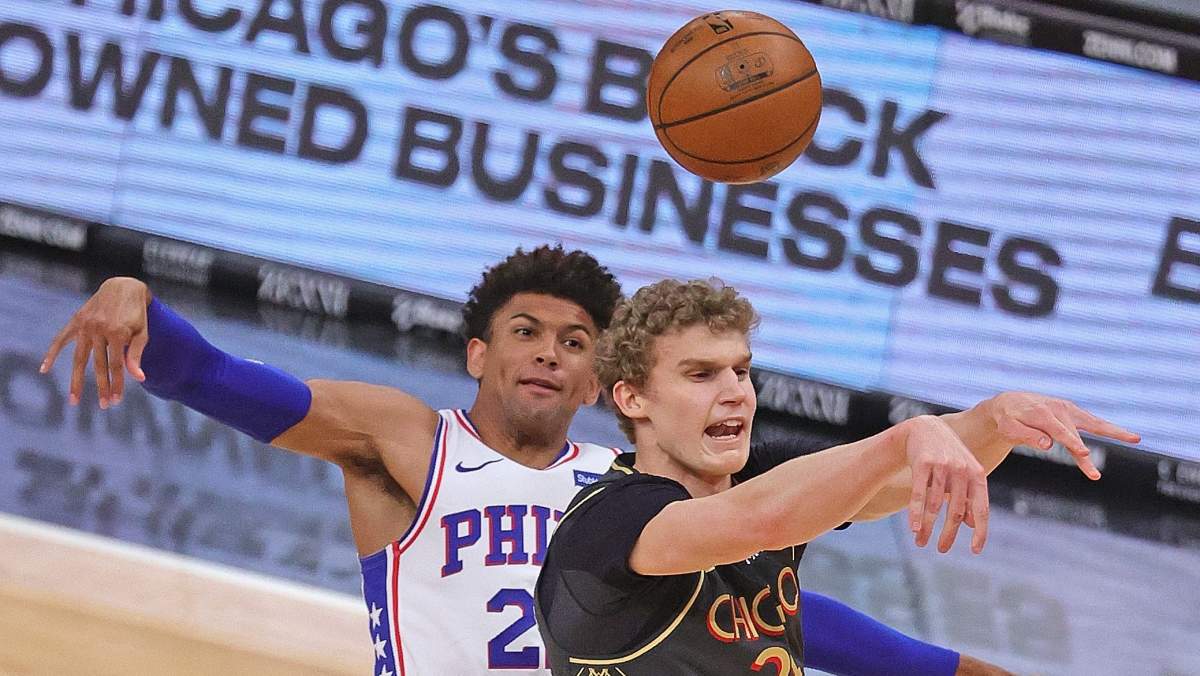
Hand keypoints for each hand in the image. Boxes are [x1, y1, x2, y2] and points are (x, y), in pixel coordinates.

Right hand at [40, 277, 151, 408]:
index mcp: (117, 333)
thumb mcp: (142, 332)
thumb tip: (139, 379)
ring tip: (74, 399)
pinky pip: (61, 339)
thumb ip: (136, 355)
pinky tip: (44, 369)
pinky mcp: (76, 321)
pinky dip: (52, 353)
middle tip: (104, 405)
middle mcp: (99, 330)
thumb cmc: (137, 313)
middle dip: (102, 387)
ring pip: (79, 358)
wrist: (124, 287)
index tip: (116, 400)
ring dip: (77, 380)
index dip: (117, 384)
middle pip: (98, 365)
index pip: (116, 365)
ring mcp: (85, 326)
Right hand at [901, 415, 989, 554]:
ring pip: (935, 505)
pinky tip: (913, 528)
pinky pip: (919, 493)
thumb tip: (972, 524)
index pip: (981, 509)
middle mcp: (962, 470)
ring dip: (928, 527)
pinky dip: (916, 512)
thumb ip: (969, 496)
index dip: (980, 531)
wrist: (924, 428)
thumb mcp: (963, 473)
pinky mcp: (923, 462)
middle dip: (948, 534)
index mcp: (977, 475)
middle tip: (942, 549)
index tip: (975, 550)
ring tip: (921, 542)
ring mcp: (942, 466)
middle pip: (956, 511)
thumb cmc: (947, 456)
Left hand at [979, 392, 1140, 479]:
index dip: (1071, 442)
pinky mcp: (1073, 412)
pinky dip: (1109, 428)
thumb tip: (1047, 444)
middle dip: (1088, 449)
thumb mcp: (1008, 427)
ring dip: (1114, 431)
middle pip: (1077, 431)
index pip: (1059, 431)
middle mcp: (1058, 409)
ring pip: (1093, 422)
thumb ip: (1026, 435)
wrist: (1010, 403)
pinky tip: (1129, 436)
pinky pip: (1093, 422)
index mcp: (1041, 413)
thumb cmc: (1008, 419)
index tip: (1083, 452)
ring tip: (1136, 439)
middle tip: (1097, 471)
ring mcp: (1068, 410)